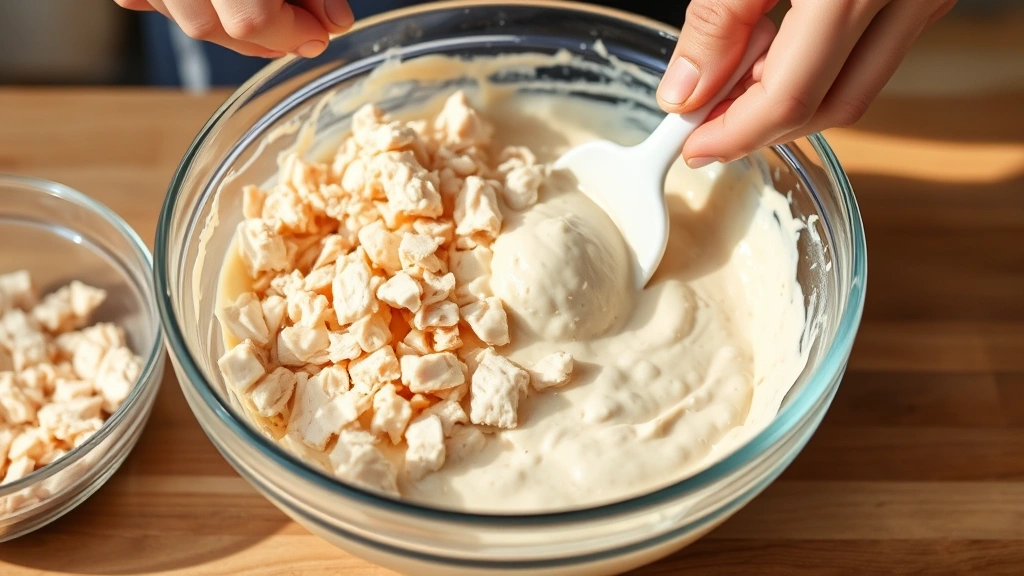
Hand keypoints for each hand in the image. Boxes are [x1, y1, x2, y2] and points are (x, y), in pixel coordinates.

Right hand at [113, 0, 353, 57]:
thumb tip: (335, 23)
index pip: (252, 20)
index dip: (294, 32)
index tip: (326, 30)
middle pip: (211, 26)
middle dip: (267, 36)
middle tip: (303, 30)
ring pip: (183, 16)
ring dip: (229, 25)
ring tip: (268, 15)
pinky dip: (182, 4)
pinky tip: (214, 5)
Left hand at [657, 0, 956, 167]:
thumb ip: (717, 21)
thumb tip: (685, 93)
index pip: (792, 97)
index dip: (735, 133)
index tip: (691, 146)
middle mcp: (907, 0)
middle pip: (832, 107)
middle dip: (762, 129)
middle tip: (706, 127)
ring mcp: (925, 0)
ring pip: (856, 88)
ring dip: (790, 102)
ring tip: (733, 83)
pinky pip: (872, 56)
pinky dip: (820, 70)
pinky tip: (776, 50)